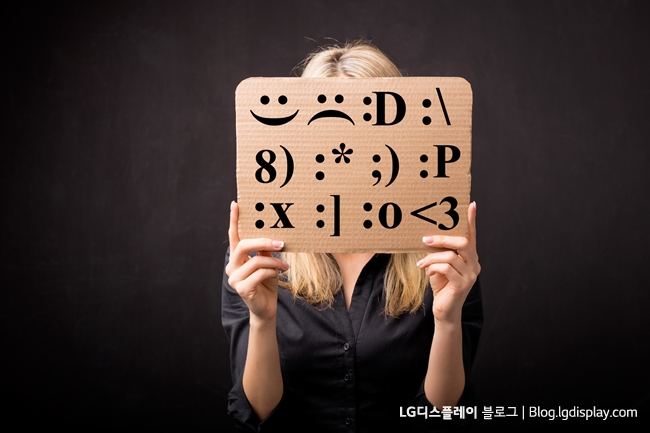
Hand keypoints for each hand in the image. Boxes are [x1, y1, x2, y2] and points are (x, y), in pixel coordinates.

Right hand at [225, 201, 288, 322]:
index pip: (234, 236)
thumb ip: (265, 251)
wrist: (267, 308)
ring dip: (274, 261)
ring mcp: (234, 278)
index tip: (236, 204)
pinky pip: (260, 273)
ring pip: (256, 261)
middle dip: (263, 242)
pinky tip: (279, 274)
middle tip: (280, 243)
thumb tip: (274, 237)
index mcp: (237, 258)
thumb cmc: (268, 283)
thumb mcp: (268, 263)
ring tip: (285, 264)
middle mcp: (231, 266)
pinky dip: (272, 271)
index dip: (234, 220)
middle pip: (243, 245)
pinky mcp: (241, 288)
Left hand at [417, 202, 479, 324]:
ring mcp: (470, 275)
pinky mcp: (462, 284)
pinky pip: (446, 268)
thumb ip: (440, 253)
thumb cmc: (441, 286)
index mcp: (470, 258)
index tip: (470, 204)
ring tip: (421, 263)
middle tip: (425, 240)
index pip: (471, 236)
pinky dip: (433, 268)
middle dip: (442, 239)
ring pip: (451, 256)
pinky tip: (427, 272)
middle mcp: (474, 264)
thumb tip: (427, 238)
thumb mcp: (439, 266)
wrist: (444, 311)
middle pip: (463, 242)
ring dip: (432, 257)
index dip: (471, 220)